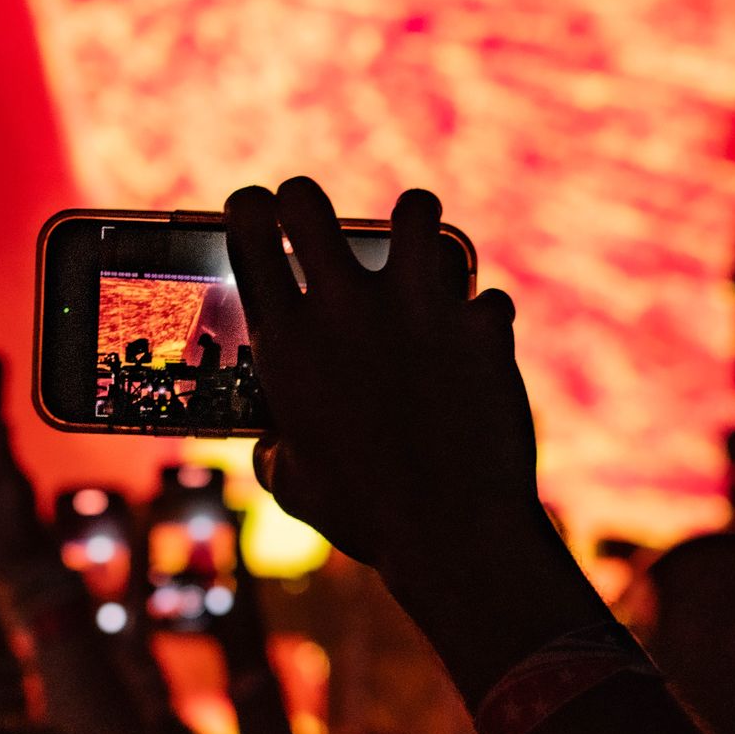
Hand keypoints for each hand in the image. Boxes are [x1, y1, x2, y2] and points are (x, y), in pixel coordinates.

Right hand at [226, 177, 606, 702]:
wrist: (453, 534)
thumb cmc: (365, 517)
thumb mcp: (295, 488)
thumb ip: (276, 454)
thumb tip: (273, 448)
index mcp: (288, 340)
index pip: (248, 231)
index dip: (249, 209)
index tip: (257, 213)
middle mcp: (347, 306)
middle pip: (308, 199)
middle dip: (305, 202)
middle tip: (315, 224)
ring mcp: (419, 306)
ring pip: (414, 209)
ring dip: (414, 227)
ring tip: (416, 255)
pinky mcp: (481, 324)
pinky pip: (486, 297)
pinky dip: (482, 319)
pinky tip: (477, 346)